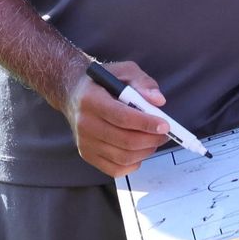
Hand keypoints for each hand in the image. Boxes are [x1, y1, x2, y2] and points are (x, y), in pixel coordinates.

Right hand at [62, 60, 170, 177]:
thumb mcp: (124, 71)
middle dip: (151, 139)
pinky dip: (133, 164)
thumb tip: (158, 101)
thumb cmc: (102, 82)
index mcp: (91, 99)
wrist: (73, 93)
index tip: (165, 125)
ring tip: (154, 140)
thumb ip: (143, 83)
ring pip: (122, 157)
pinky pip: (115, 168)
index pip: (122, 117)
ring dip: (145, 151)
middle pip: (124, 140)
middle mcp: (85, 123)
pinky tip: (139, 151)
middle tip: (165, 133)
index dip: (146, 123)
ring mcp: (84, 142)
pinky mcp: (87, 154)